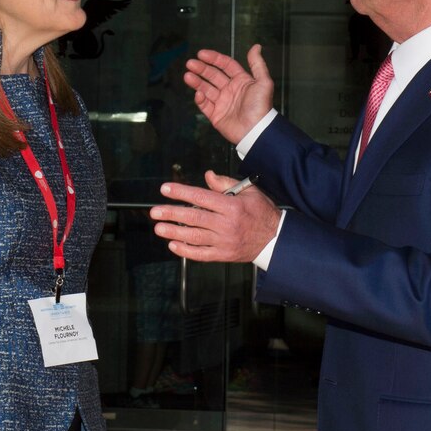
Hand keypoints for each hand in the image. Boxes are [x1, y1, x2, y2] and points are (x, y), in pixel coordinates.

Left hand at [150, 170, 279, 262]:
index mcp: (232, 206)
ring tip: (159, 228)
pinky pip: (202, 254)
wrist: (275, 239)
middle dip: (172, 214)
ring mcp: (225, 241)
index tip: (165, 189)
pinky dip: (186, 251)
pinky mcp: (224, 255)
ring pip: (195, 237)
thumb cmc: (261, 211)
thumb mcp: (249, 191)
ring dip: (175, 232)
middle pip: (195, 218)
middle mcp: (227, 224)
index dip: (181, 192)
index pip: (201, 197)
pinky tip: (173, 245)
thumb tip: (207, 175)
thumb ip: (226, 183)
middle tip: (154, 212)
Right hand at [184, 45, 273, 144]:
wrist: (256, 130)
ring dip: (196, 82)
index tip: (201, 54)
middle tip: (190, 64)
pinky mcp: (216, 115)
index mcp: (241, 81)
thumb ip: (257, 64)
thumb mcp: (264, 82)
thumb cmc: (261, 106)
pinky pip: (205, 105)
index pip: (225, 65)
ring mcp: (222, 102)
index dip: (214, 58)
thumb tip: (256, 46)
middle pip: (213, 75)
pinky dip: (200, 99)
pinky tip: (198, 93)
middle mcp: (231, 90)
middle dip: (201, 69)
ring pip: (206, 89)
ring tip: (187, 76)